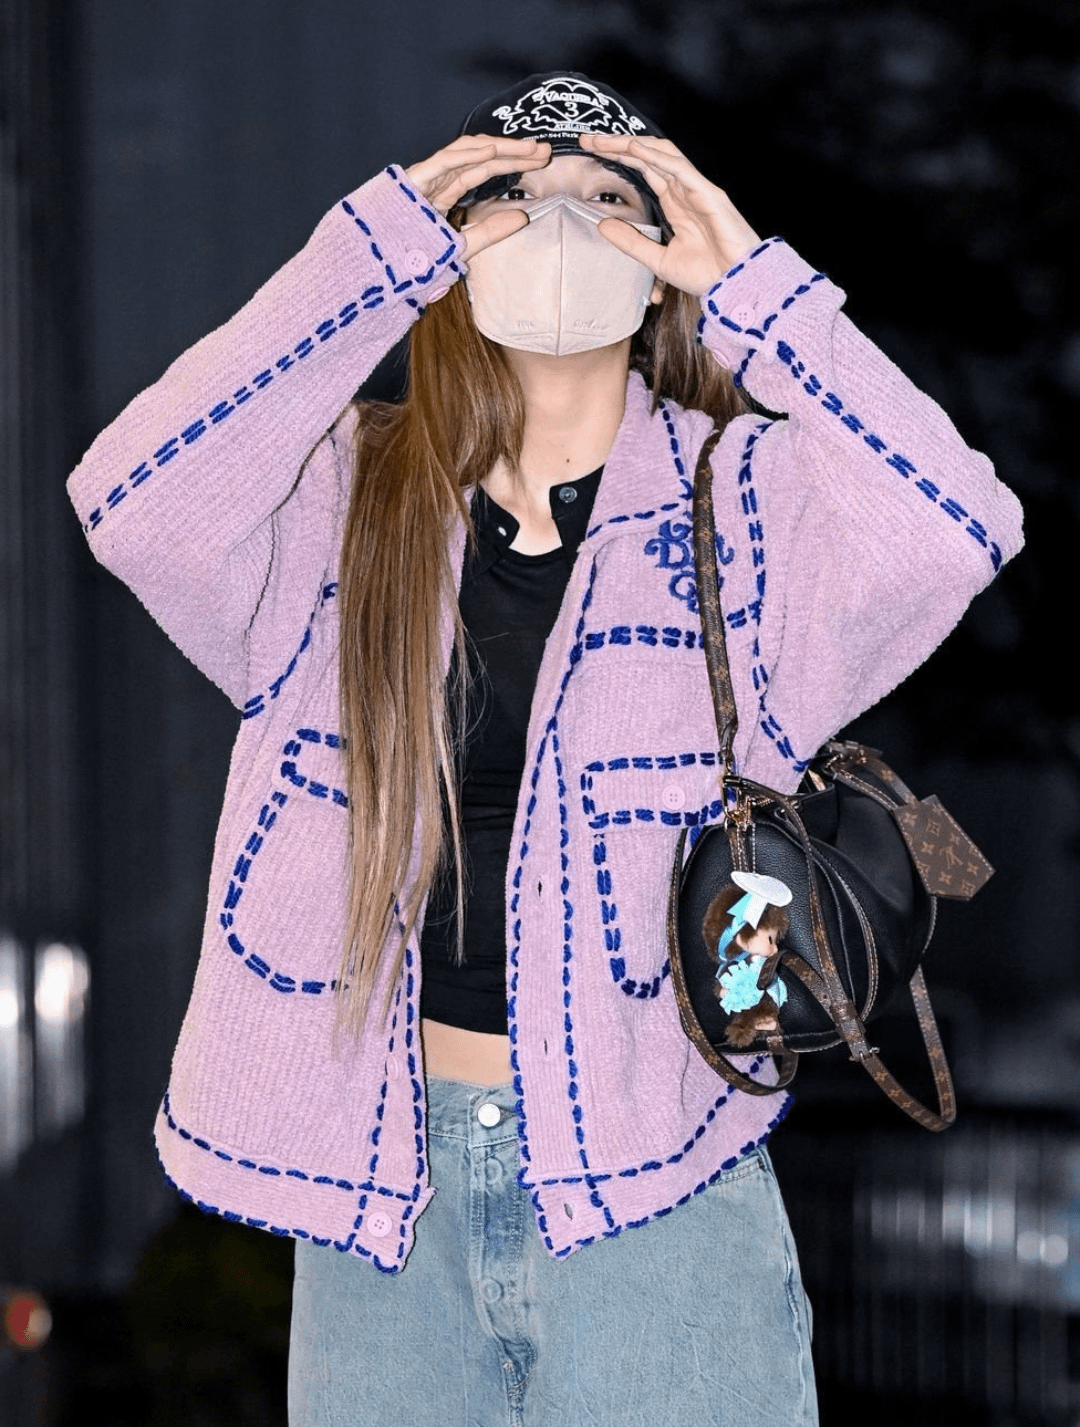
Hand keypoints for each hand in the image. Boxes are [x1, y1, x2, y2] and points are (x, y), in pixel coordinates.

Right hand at [405, 135, 551, 262]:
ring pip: (466, 154)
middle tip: (545, 149)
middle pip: (481, 159)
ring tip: (527, 148)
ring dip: (498, 148)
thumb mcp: (460, 248)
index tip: (542, 160)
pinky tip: (493, 150)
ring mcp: (424, 178)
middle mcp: (436, 180)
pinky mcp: (412, 180)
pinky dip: (467, 154)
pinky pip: (443, 162)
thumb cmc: (410, 261)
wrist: (374, 270)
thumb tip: (523, 217)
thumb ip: (489, 232)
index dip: (513, 163)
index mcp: (445, 193)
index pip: (485, 171)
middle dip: (513, 152)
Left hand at [578, 132, 761, 296]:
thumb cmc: (707, 275)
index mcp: (674, 203)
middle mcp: (684, 190)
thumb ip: (632, 242)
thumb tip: (603, 226)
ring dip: (632, 144)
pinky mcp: (708, 193)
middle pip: (648, 156)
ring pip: (662, 154)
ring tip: (605, 140)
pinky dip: (656, 156)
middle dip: (618, 145)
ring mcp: (697, 189)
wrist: (735, 286)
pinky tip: (634, 149)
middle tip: (588, 138)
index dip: (618, 158)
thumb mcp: (658, 260)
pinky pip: (680, 168)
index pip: (643, 170)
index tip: (590, 151)